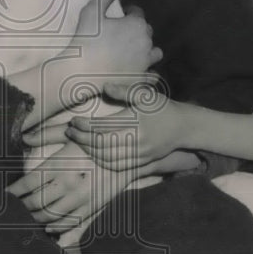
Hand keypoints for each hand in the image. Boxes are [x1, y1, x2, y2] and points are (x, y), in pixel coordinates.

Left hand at [6, 142, 135, 235]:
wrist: (129, 153)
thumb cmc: (97, 140)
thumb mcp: (72, 133)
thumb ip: (47, 134)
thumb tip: (24, 137)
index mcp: (60, 164)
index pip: (28, 183)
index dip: (14, 192)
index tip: (5, 194)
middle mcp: (69, 183)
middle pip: (36, 204)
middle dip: (22, 208)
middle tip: (13, 208)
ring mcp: (81, 198)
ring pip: (51, 216)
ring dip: (36, 219)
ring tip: (27, 217)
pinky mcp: (94, 207)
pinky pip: (70, 223)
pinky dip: (56, 228)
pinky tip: (48, 228)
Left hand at [66, 87, 193, 169]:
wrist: (183, 127)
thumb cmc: (161, 108)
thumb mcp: (146, 95)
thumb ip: (125, 91)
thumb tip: (105, 87)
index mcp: (136, 121)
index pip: (103, 126)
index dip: (84, 125)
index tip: (73, 121)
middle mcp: (137, 140)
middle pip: (102, 143)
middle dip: (82, 138)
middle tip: (70, 131)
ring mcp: (140, 154)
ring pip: (107, 157)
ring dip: (89, 150)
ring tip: (78, 141)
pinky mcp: (142, 162)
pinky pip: (117, 166)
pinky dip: (102, 161)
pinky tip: (93, 153)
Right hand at [72, 0, 162, 78]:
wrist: (82, 70)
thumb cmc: (86, 39)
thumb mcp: (91, 12)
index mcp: (137, 24)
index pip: (138, 13)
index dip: (129, 13)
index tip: (120, 16)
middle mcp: (146, 42)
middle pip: (146, 32)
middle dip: (137, 30)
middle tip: (122, 34)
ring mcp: (146, 62)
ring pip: (155, 52)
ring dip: (147, 50)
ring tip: (134, 52)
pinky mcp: (141, 78)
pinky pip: (153, 75)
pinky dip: (149, 72)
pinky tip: (140, 71)